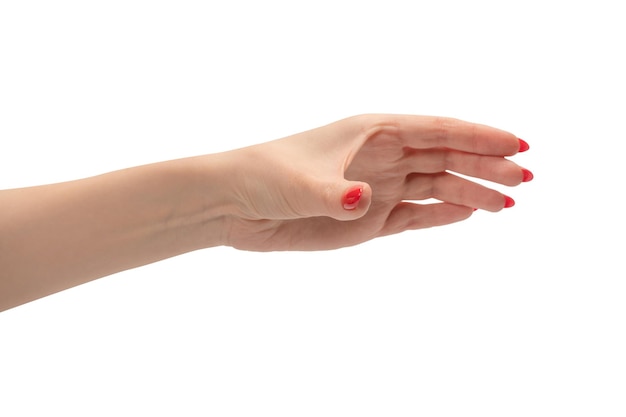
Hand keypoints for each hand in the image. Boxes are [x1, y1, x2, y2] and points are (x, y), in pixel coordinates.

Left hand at [222, 114, 531, 250]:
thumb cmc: (266, 177)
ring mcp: (377, 188)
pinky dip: (442, 215)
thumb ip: (335, 192)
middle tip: (526, 178)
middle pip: (446, 158)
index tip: (518, 144)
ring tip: (508, 202)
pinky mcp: (367, 218)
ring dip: (472, 192)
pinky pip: (414, 215)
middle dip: (487, 166)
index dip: (480, 136)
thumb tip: (365, 200)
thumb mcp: (301, 183)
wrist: (237, 205)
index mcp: (373, 132)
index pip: (438, 131)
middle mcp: (381, 157)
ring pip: (436, 186)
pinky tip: (468, 213)